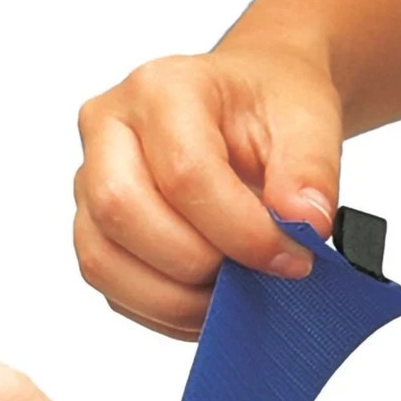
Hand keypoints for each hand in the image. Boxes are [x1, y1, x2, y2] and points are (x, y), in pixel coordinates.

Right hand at [73, 44, 343, 337]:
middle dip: (197, 265)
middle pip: (123, 212)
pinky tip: (207, 303)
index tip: (290, 258)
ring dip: (173, 300)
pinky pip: (113, 291)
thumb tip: (305, 226)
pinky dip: (163, 312)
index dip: (240, 230)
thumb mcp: (309, 118)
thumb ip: (311, 170)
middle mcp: (108, 131)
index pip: (184, 172)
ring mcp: (88, 185)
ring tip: (231, 296)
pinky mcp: (93, 233)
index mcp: (160, 87)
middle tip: (253, 276)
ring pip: (102, 261)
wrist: (244, 107)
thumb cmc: (267, 106)